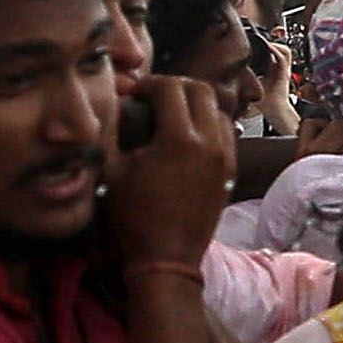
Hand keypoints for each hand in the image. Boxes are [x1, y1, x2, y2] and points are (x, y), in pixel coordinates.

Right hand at [110, 72, 236, 271]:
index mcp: (179, 139)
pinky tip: (189, 137)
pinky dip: (209, 124)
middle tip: (154, 97)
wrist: (166, 258)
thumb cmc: (133, 215)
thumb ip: (112, 130)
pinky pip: (226, 132)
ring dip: (195, 104)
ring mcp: (224, 156)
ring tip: (173, 115)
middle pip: (200, 90)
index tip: (133, 95)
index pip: (169, 88)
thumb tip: (113, 101)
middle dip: (175, 87)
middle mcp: (209, 142)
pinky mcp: (230, 171)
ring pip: (218, 109)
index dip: (148, 84)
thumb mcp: (113, 170)